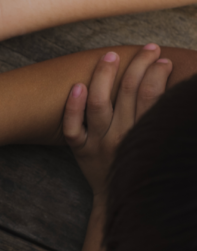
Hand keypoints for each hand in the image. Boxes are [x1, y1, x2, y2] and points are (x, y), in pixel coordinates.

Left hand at [62, 44, 171, 197]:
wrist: (118, 202)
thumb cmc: (144, 169)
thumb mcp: (161, 150)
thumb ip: (163, 123)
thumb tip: (178, 98)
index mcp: (144, 137)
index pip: (153, 99)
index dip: (159, 76)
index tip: (164, 60)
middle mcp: (121, 137)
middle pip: (128, 94)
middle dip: (139, 66)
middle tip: (148, 49)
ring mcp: (97, 143)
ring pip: (98, 104)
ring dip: (105, 76)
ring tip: (111, 55)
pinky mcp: (79, 148)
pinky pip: (72, 127)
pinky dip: (73, 107)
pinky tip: (78, 86)